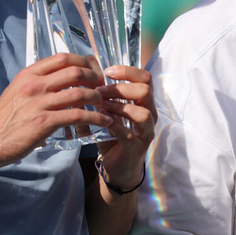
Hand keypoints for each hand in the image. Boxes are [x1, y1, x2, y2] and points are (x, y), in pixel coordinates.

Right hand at [0, 53, 112, 167]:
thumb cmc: (4, 119)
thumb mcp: (17, 91)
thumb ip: (37, 83)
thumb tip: (59, 79)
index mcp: (29, 74)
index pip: (62, 58)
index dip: (83, 62)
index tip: (92, 70)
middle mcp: (35, 85)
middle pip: (75, 71)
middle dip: (94, 78)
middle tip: (101, 87)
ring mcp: (39, 103)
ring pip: (79, 93)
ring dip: (97, 98)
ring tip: (104, 104)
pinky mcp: (44, 122)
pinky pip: (77, 115)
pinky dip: (95, 117)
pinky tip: (103, 121)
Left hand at [94, 64, 154, 190]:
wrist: (117, 166)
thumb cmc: (113, 134)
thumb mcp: (109, 110)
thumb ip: (102, 92)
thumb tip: (85, 68)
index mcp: (145, 102)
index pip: (146, 77)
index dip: (128, 71)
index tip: (107, 71)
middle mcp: (150, 114)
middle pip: (145, 91)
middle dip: (120, 88)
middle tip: (100, 91)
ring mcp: (146, 132)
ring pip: (142, 112)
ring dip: (119, 106)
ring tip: (101, 105)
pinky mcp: (137, 148)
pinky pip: (129, 134)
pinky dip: (114, 124)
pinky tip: (102, 119)